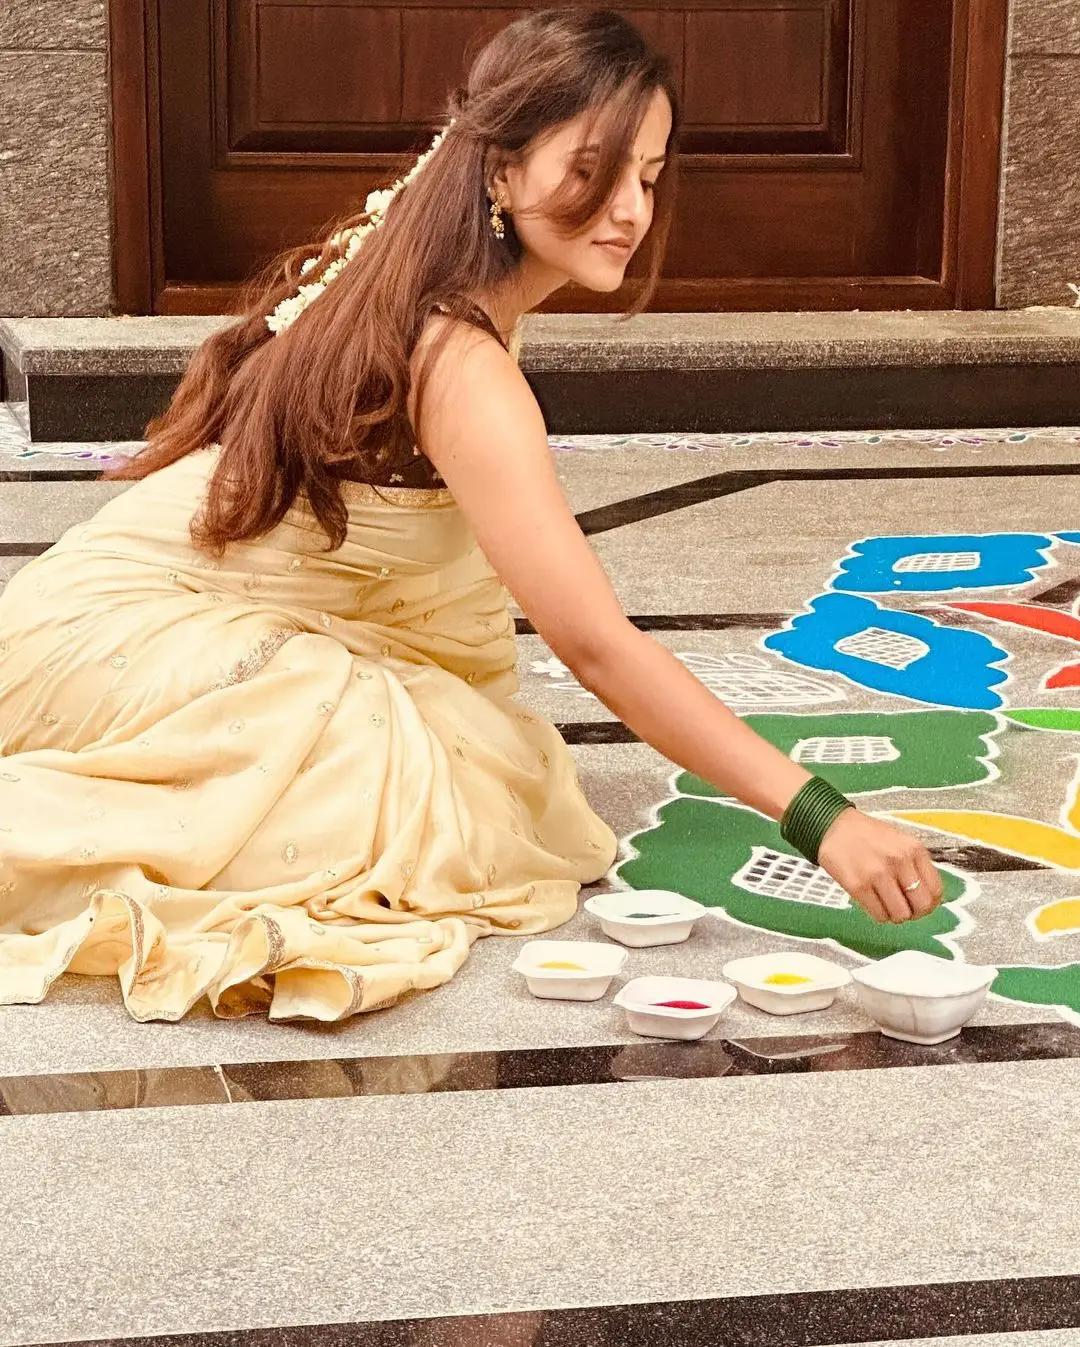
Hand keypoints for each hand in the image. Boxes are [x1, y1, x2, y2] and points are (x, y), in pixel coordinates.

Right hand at [816, 809, 943, 923]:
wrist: (832, 826)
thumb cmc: (866, 835)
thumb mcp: (901, 842)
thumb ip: (916, 865)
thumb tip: (928, 897)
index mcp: (913, 849)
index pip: (936, 891)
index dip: (930, 903)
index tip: (919, 903)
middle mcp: (899, 861)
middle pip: (922, 906)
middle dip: (914, 912)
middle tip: (903, 907)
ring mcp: (878, 874)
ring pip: (900, 915)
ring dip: (894, 914)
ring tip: (885, 903)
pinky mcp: (858, 886)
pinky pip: (879, 915)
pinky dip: (878, 914)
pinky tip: (873, 901)